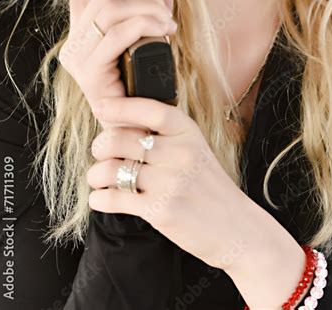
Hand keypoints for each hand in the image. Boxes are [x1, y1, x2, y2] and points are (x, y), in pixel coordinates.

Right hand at [58, 0, 177, 125]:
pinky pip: (119, 34)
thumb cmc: (144, 82)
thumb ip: (153, 6)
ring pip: (111, 10)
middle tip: (164, 7)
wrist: (141, 126)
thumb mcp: (151, 34)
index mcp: (83, 30)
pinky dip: (146, 25)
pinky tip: (165, 32)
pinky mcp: (91, 72)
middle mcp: (75, 42)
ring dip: (149, 9)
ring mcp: (80, 58)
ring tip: (168, 23)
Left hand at [87, 95, 253, 270]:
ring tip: (98, 178)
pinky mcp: (160, 210)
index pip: (151, 111)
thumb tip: (120, 125)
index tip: (100, 105)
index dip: (121, 106)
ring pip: (111, 169)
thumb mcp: (195, 149)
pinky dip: (99, 198)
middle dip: (100, 145)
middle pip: (121, 139)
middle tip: (99, 152)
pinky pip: (114, 199)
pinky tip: (101, 198)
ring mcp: (170, 182)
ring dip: (95, 174)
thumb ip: (165, 136)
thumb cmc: (208, 186)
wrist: (236, 226)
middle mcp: (179, 153)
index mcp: (188, 132)